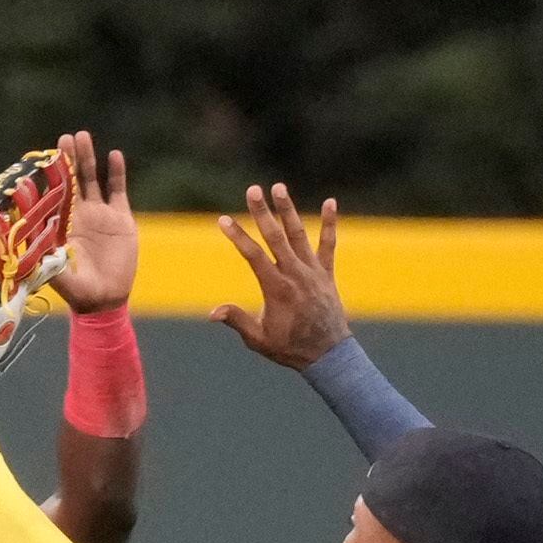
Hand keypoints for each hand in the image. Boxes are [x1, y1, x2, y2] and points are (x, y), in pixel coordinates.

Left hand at [55, 130, 136, 313]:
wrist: (105, 300)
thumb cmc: (77, 291)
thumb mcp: (56, 273)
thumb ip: (44, 256)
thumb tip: (26, 242)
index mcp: (61, 225)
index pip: (54, 193)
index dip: (51, 175)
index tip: (46, 156)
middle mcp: (78, 215)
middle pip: (72, 180)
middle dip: (68, 159)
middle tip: (65, 138)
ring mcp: (100, 214)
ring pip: (93, 179)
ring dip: (88, 158)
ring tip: (83, 137)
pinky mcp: (120, 218)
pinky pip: (118, 189)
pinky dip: (116, 172)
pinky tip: (114, 155)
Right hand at [214, 184, 349, 368]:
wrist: (328, 355)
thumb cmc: (289, 349)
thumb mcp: (258, 339)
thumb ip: (237, 321)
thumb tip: (212, 313)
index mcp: (276, 289)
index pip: (253, 256)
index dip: (237, 236)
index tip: (223, 220)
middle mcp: (295, 275)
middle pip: (276, 237)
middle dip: (262, 212)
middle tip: (253, 189)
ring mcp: (313, 272)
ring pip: (299, 235)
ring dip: (288, 210)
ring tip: (279, 187)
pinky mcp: (326, 273)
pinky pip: (328, 244)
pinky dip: (329, 224)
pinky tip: (330, 202)